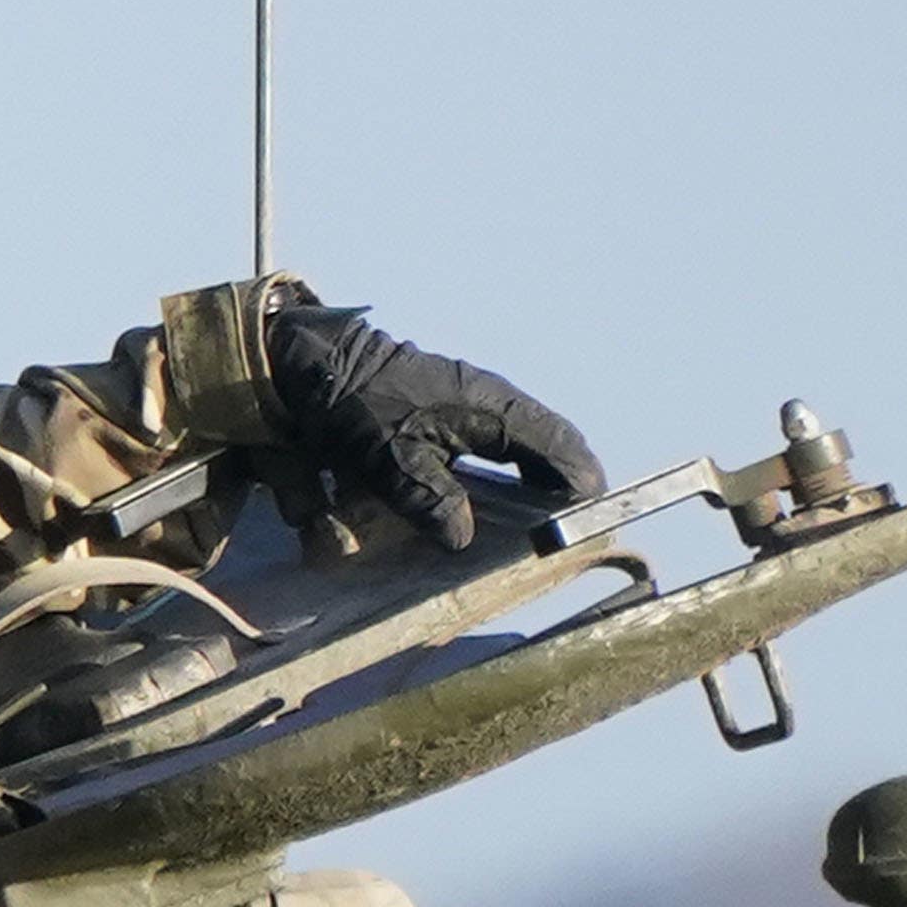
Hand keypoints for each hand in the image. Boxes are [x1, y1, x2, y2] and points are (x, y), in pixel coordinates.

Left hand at [265, 304, 601, 550]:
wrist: (319, 365)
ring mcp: (478, 404)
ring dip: (541, 476)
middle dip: (564, 483)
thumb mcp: (389, 461)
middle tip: (569, 526)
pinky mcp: (456, 411)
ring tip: (543, 519)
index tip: (587, 518)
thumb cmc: (355, 407)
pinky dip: (510, 470)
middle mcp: (495, 403)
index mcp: (492, 409)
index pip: (559, 446)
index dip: (578, 483)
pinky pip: (501, 443)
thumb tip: (463, 540)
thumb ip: (429, 500)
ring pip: (530, 442)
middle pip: (553, 445)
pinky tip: (501, 499)